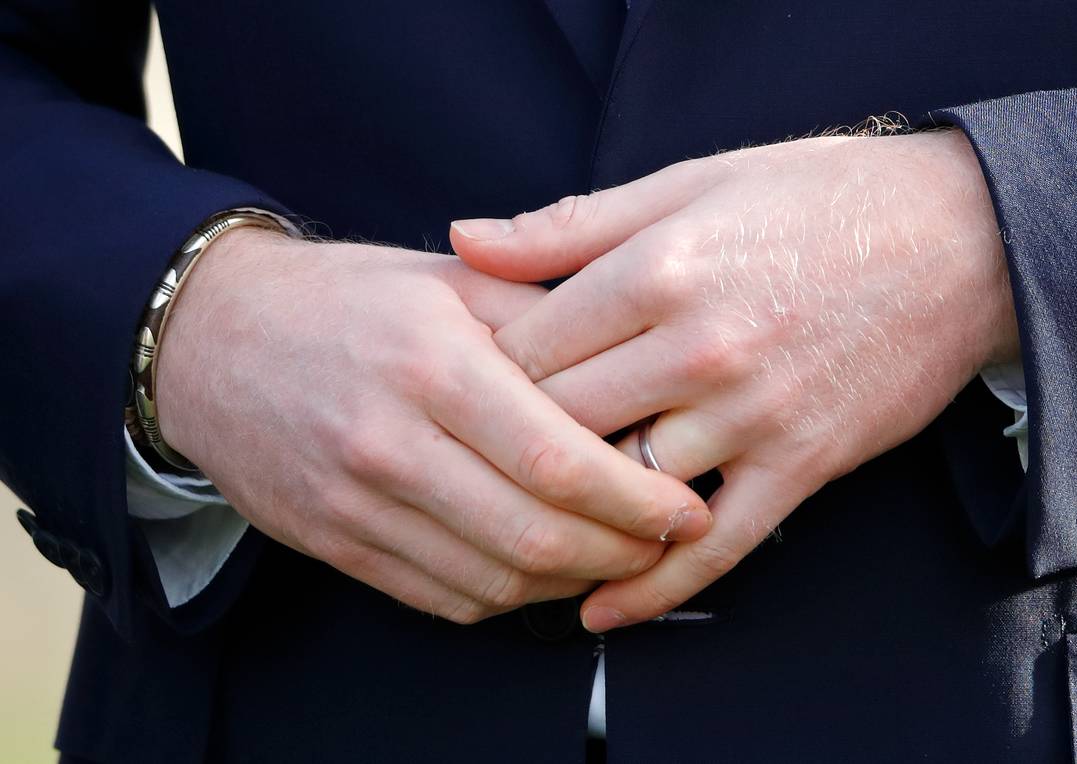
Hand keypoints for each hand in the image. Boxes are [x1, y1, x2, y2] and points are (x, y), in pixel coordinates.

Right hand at [155, 227, 710, 623]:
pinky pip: (444, 599)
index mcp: (432, 366)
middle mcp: (390, 444)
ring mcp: (355, 505)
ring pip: (495, 581)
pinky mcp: (335, 546)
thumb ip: (542, 314)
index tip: (684, 506)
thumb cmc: (342, 300)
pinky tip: (546, 569)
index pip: (558, 461)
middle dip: (622, 551)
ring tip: (619, 554)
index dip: (636, 499)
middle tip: (668, 540)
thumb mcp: (446, 277)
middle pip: (535, 537)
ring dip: (574, 582)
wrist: (210, 340)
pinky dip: (511, 597)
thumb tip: (636, 364)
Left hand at [451, 129, 1018, 629]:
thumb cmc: (818, 200)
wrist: (962, 239)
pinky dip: (653, 585)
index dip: (483, 372)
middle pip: (563, 421)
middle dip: (512, 444)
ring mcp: (754, 415)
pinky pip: (715, 545)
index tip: (473, 385)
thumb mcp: (689, 183)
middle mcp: (700, 347)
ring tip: (525, 526)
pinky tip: (602, 610)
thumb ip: (569, 224)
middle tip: (482, 456)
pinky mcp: (802, 466)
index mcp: (660, 268)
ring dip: (570, 513)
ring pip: (626, 487)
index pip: (528, 346)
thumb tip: (465, 239)